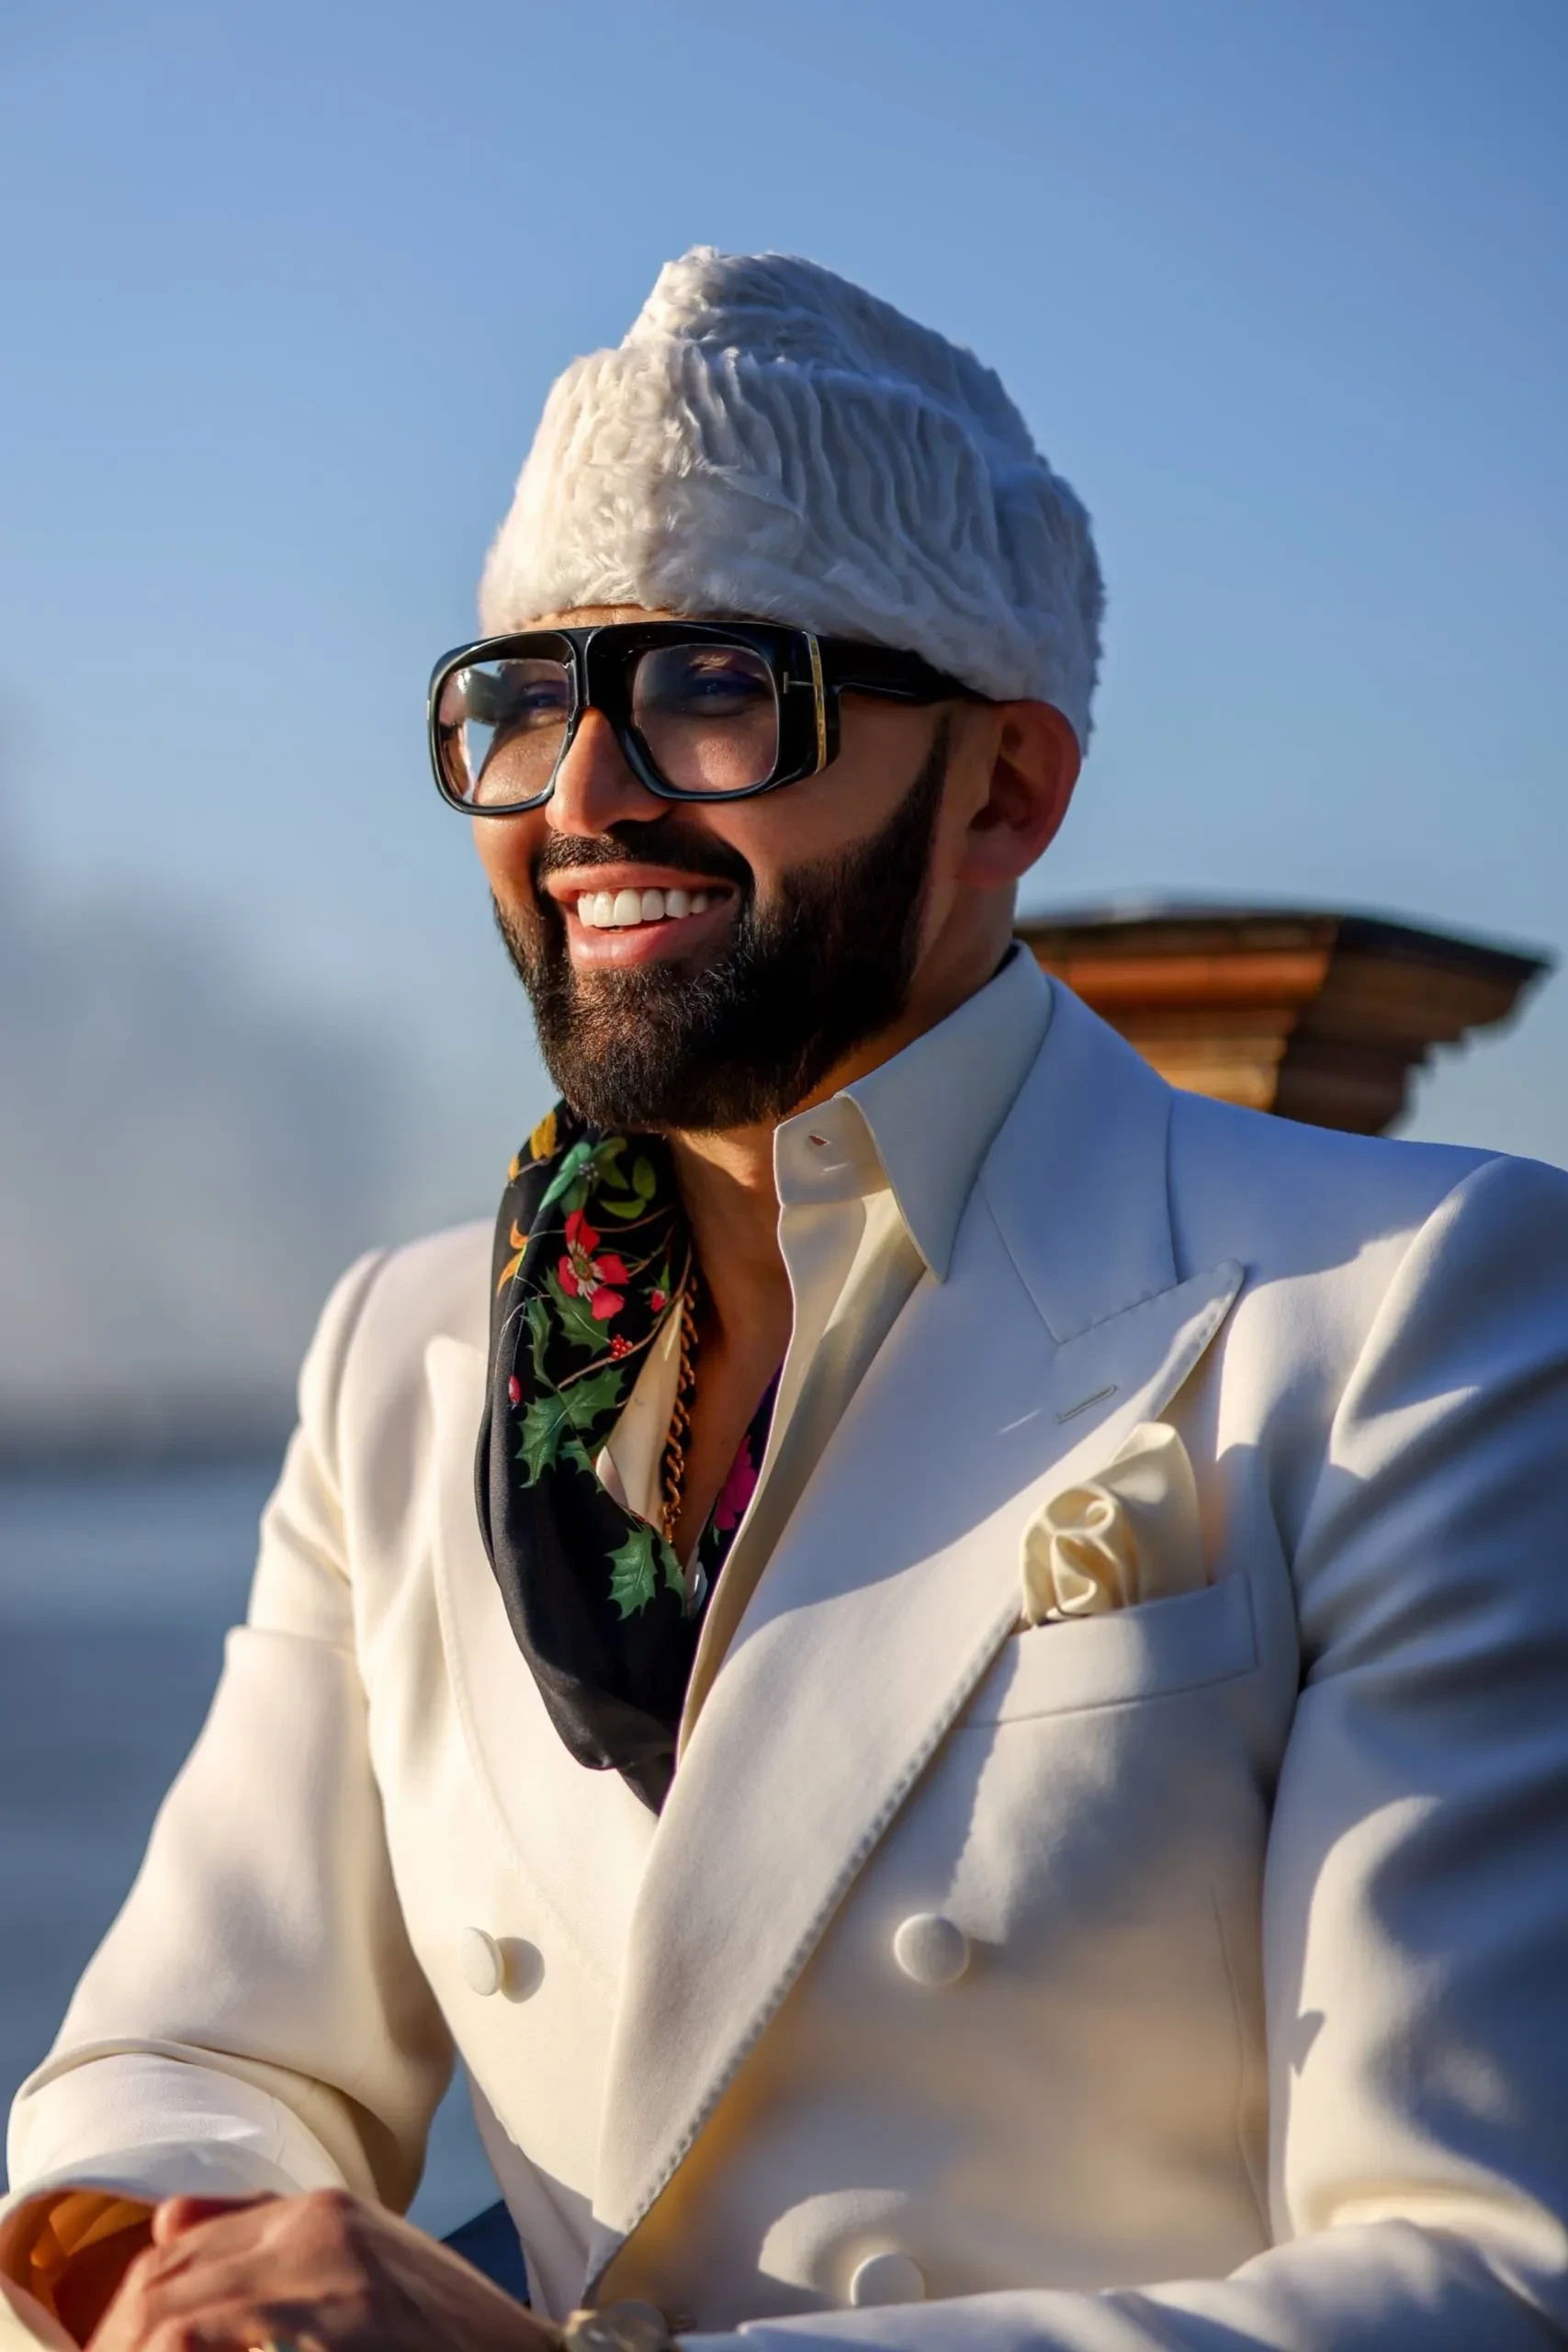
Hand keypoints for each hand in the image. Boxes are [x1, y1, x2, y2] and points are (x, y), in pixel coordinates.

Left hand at [86, 2190, 557, 2351]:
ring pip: (171, 2312)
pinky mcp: (328, 2330)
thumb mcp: (364, 2265)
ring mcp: (323, 2278)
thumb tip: (165, 2223)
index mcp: (323, 2210)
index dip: (134, 2309)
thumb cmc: (446, 2337)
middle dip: (123, 2338)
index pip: (182, 2246)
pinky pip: (202, 2336)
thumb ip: (271, 2236)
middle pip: (167, 2278)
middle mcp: (316, 2228)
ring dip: (139, 2347)